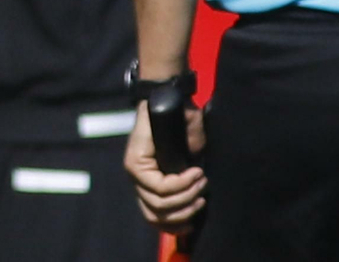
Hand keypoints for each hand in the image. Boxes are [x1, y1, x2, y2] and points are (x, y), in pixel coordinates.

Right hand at [123, 102, 208, 232]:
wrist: (162, 112)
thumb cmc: (170, 114)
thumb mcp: (176, 115)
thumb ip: (182, 126)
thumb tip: (191, 139)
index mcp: (136, 161)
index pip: (159, 187)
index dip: (182, 185)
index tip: (199, 172)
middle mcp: (135, 178)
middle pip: (159, 206)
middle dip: (187, 199)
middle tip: (203, 185)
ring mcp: (140, 187)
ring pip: (156, 216)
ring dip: (182, 214)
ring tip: (201, 203)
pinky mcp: (149, 193)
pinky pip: (155, 218)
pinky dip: (171, 225)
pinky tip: (189, 224)